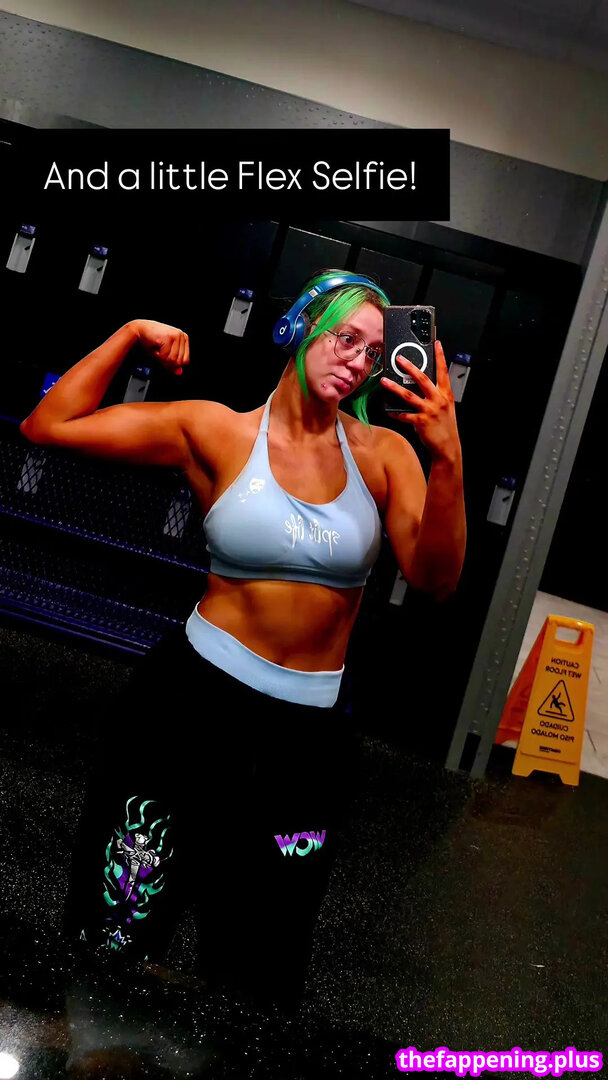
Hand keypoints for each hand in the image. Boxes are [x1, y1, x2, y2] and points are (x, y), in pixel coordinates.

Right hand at [131, 320, 189, 375]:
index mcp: (184, 339)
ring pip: (172, 359)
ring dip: (161, 358)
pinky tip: (155, 346)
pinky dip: (157, 355)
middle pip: (179, 361)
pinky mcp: (169, 337)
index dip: (174, 364)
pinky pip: (165, 356)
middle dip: (167, 362)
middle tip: (159, 353)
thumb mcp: (164, 354)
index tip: (165, 358)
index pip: (185, 361)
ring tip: (157, 349)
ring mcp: (176, 336)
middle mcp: (182, 336)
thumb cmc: (151, 340)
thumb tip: (179, 372)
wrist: (139, 330)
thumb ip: (172, 364)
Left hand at [380, 340, 460, 461]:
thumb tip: (423, 384)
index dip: (440, 356)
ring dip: (394, 387)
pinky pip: (404, 415)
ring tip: (384, 381)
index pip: (443, 371)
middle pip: (422, 379)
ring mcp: (429, 410)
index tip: (436, 343)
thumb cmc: (446, 426)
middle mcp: (438, 400)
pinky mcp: (421, 422)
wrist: (448, 446)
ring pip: (409, 395)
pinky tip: (388, 409)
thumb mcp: (446, 407)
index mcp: (445, 394)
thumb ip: (436, 394)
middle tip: (399, 359)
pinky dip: (395, 412)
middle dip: (410, 367)